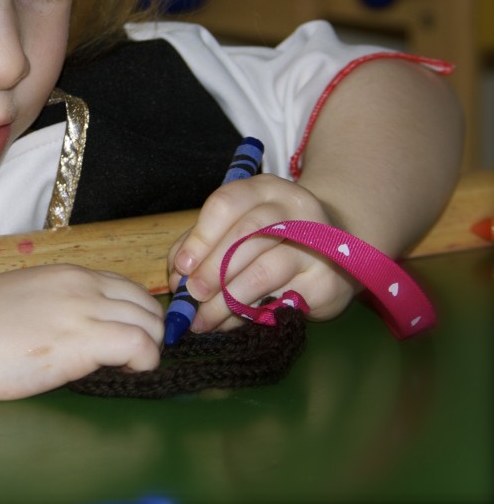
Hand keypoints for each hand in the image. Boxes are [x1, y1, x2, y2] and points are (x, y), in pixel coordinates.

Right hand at [0, 264, 162, 399]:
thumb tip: (69, 333)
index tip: (124, 341)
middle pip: (146, 303)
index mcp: (67, 274)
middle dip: (150, 332)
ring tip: (128, 370)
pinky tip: (126, 375)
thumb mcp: (22, 301)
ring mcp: (86, 310)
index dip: (133, 315)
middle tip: (132, 361)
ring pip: (151, 323)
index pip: (125, 287)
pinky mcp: (85, 340)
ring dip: (149, 348)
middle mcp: (83, 285)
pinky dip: (146, 362)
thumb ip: (53, 309)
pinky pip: (142, 346)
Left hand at [167, 174, 356, 332]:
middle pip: (247, 234)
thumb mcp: (235, 229)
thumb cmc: (271, 239)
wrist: (335, 253)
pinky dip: (253, 314)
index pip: (227, 204)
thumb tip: (178, 276)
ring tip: (205, 318)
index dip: (201, 237)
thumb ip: (202, 246)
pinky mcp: (327, 281)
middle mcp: (294, 209)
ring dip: (229, 298)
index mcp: (264, 189)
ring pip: (265, 269)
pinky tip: (234, 323)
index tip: (183, 266)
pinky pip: (283, 300)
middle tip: (192, 295)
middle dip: (213, 269)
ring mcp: (318, 244)